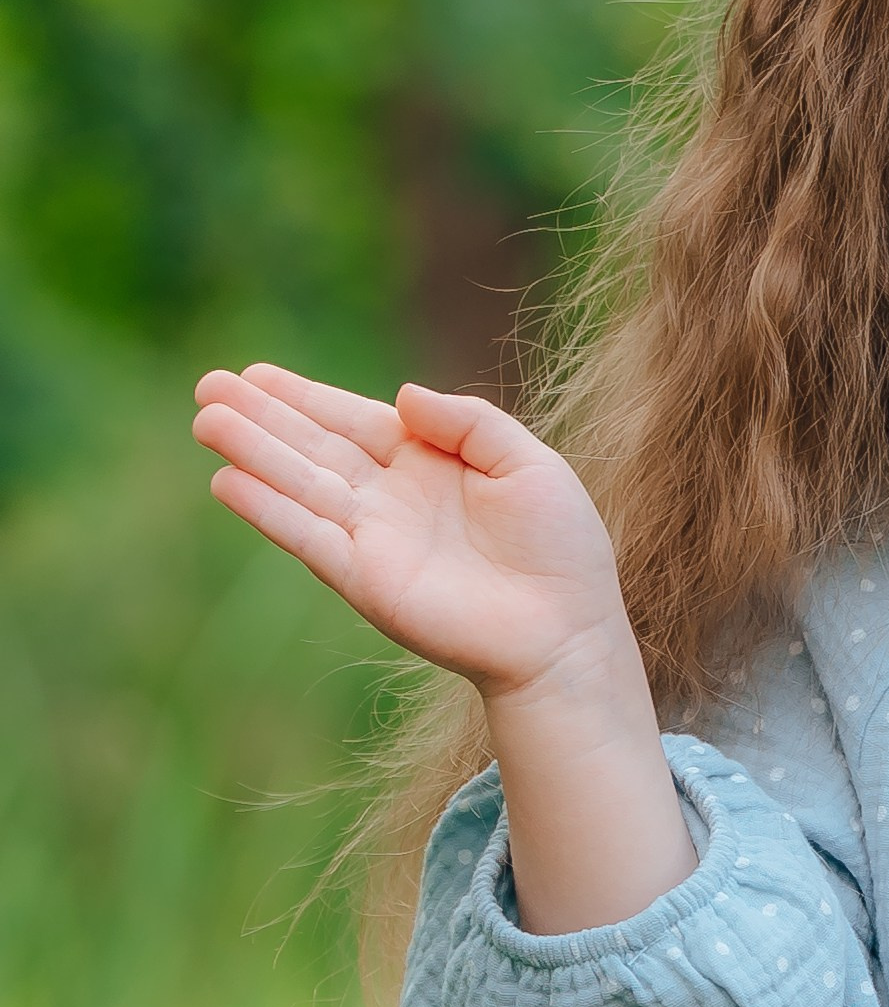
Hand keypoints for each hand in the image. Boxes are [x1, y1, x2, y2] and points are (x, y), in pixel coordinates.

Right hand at [192, 363, 632, 705]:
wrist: (566, 631)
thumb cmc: (560, 548)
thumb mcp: (528, 463)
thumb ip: (469, 422)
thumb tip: (403, 394)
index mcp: (429, 464)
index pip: (354, 420)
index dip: (304, 397)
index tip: (255, 374)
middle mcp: (392, 498)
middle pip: (314, 447)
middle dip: (261, 418)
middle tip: (207, 387)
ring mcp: (374, 539)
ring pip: (300, 485)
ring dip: (252, 453)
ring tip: (204, 421)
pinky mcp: (366, 580)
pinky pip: (307, 538)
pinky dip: (269, 511)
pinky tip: (227, 482)